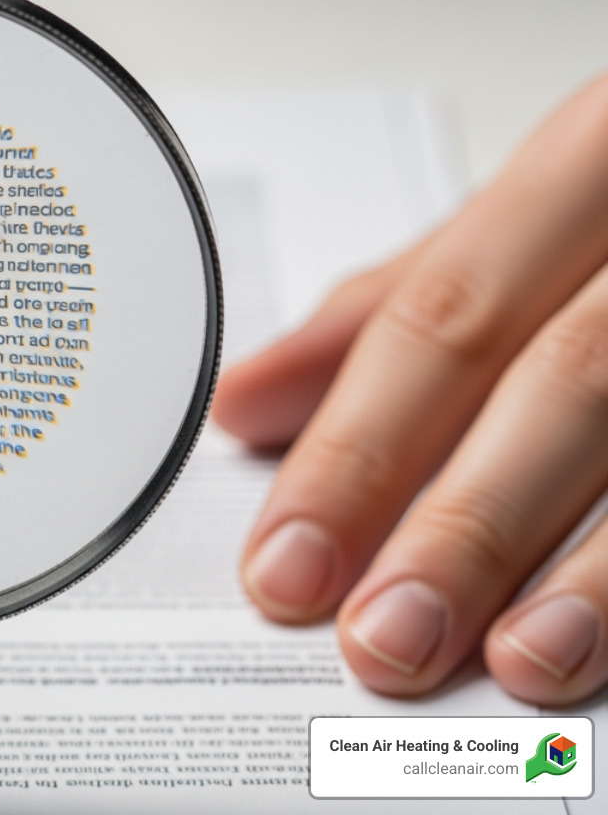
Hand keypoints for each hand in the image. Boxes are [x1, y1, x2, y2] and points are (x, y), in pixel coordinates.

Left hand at [214, 72, 607, 704]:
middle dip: (463, 523)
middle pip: (562, 381)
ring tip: (516, 662)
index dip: (357, 447)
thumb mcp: (532, 219)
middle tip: (379, 636)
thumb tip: (249, 405)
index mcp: (592, 159)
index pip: (443, 315)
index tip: (285, 561)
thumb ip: (398, 305)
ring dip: (593, 572)